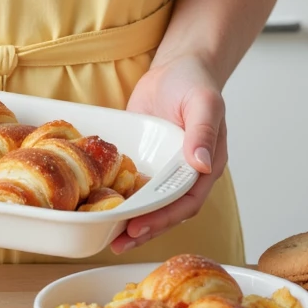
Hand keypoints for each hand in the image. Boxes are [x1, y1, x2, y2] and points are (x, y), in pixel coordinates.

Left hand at [110, 53, 226, 255]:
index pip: (186, 201)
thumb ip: (203, 131)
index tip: (141, 227)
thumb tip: (202, 163)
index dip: (164, 217)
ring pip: (148, 203)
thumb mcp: (204, 102)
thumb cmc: (195, 82)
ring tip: (108, 239)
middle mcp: (184, 175)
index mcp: (206, 167)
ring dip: (131, 221)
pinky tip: (101, 208)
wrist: (176, 65)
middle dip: (144, 228)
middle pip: (166, 210)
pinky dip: (121, 198)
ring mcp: (163, 169)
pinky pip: (133, 184)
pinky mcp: (145, 160)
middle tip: (119, 241)